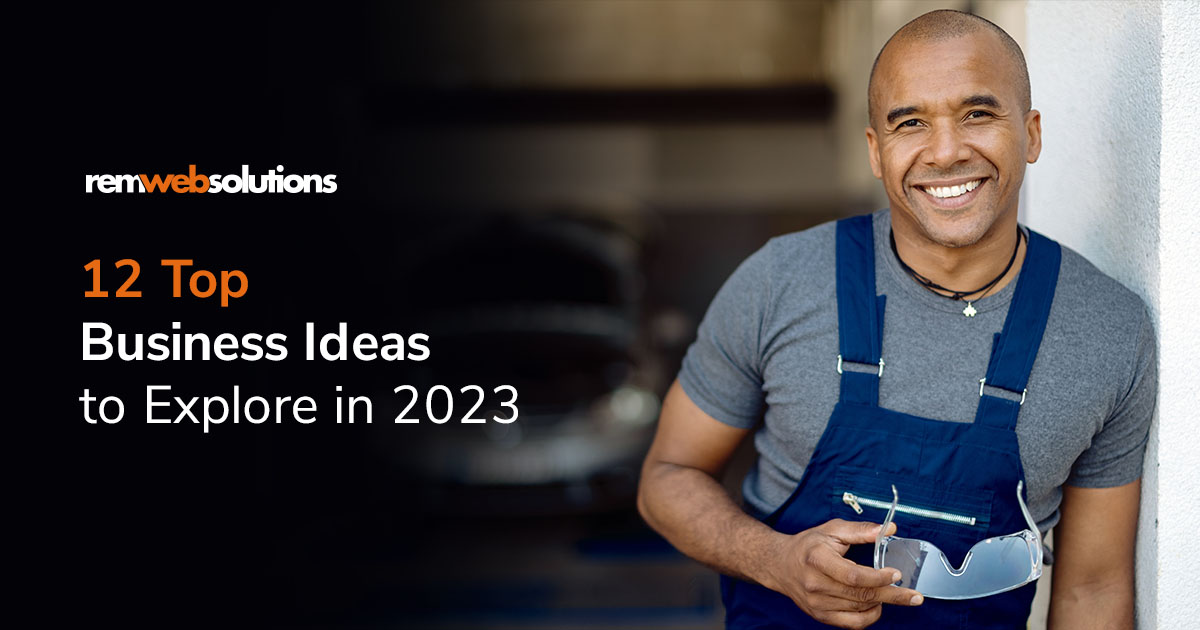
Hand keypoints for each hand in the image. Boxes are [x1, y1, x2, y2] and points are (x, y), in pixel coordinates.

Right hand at [762, 519, 924, 629]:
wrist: (780, 565)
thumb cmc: (808, 546)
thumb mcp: (832, 530)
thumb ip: (861, 530)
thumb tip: (888, 529)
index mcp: (817, 559)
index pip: (852, 575)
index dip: (878, 577)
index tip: (896, 573)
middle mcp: (816, 584)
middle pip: (860, 595)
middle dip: (892, 596)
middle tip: (914, 596)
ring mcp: (817, 604)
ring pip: (859, 610)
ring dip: (881, 603)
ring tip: (894, 593)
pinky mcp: (820, 616)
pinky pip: (852, 623)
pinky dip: (869, 616)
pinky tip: (876, 605)